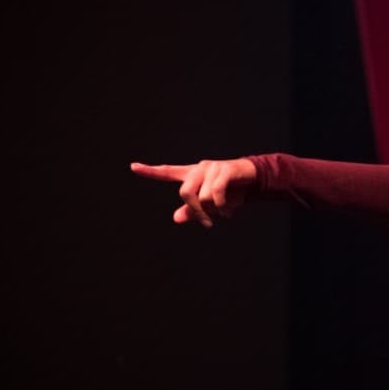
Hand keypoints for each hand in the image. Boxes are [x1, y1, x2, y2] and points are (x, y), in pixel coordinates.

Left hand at [129, 158, 256, 227]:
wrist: (255, 181)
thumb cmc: (231, 192)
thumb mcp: (211, 205)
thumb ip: (193, 211)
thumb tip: (175, 218)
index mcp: (192, 175)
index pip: (168, 172)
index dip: (150, 171)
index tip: (133, 166)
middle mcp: (199, 169)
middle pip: (185, 192)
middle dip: (196, 211)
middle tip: (208, 223)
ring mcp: (212, 168)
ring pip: (203, 196)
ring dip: (214, 211)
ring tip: (226, 214)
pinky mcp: (225, 170)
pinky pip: (216, 192)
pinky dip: (222, 207)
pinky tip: (229, 213)